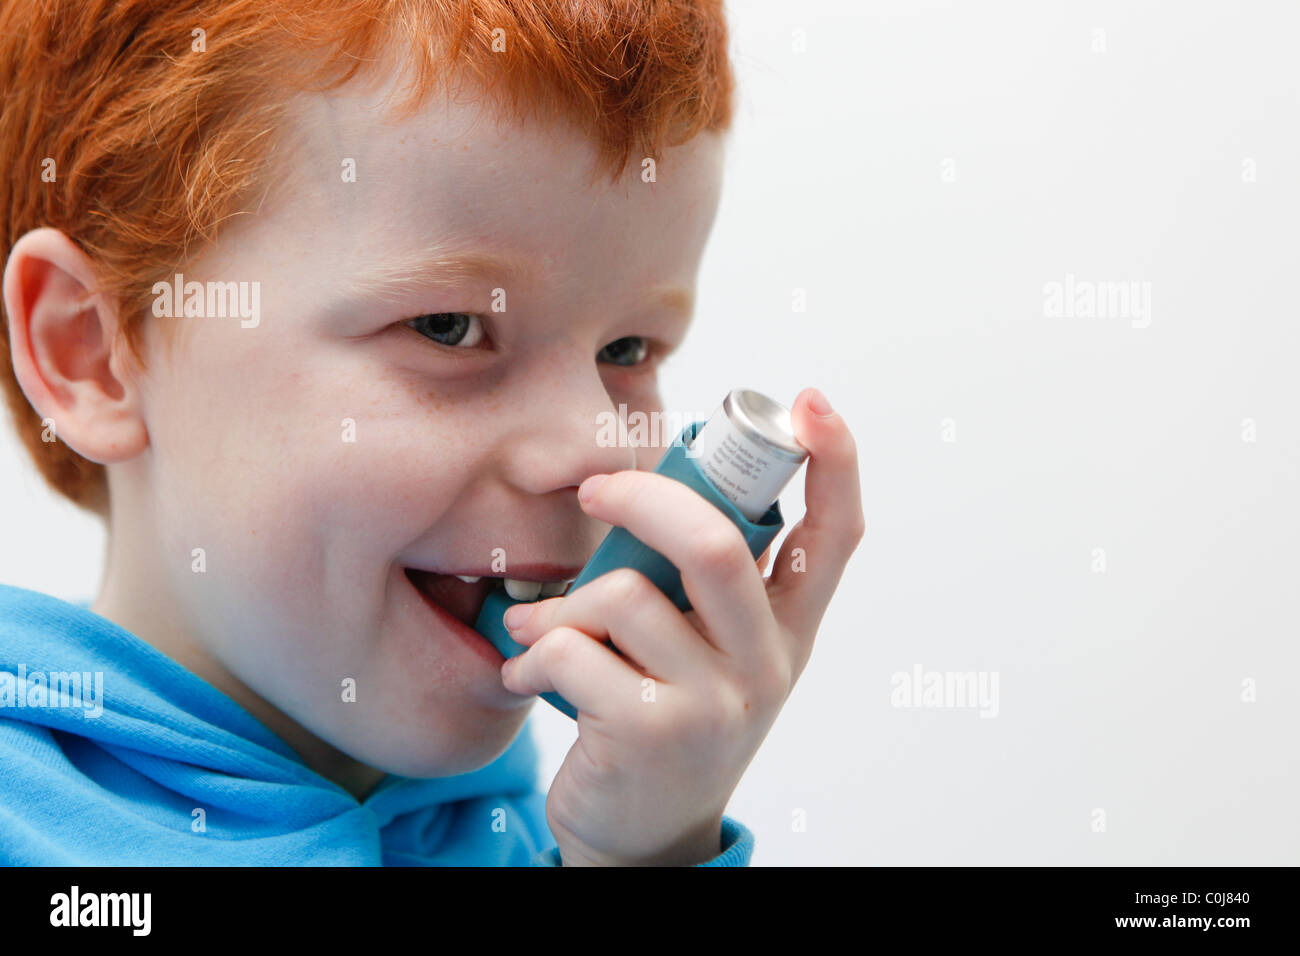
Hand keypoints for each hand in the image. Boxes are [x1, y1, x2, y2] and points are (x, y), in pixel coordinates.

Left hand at [499, 387, 864, 865]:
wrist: (644, 837)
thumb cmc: (669, 721)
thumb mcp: (710, 655)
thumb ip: (699, 586)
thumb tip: (637, 491)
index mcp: (789, 630)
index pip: (835, 535)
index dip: (835, 461)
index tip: (812, 402)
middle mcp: (767, 663)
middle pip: (714, 543)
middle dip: (640, 498)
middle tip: (595, 492)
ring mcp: (716, 702)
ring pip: (623, 597)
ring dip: (560, 606)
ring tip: (540, 628)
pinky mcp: (652, 732)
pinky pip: (570, 652)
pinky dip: (531, 653)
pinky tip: (528, 675)